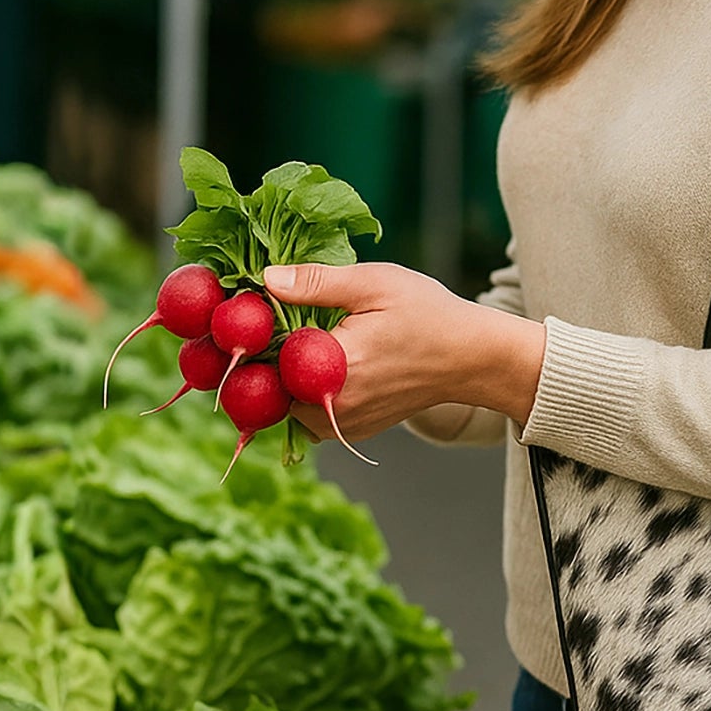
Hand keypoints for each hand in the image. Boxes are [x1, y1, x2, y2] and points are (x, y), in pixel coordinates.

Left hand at [261, 262, 545, 445]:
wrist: (472, 358)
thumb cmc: (428, 314)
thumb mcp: (374, 283)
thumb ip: (316, 283)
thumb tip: (264, 280)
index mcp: (334, 365)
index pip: (262, 361)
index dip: (245, 338)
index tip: (238, 317)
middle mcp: (333, 404)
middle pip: (267, 389)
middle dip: (258, 361)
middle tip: (258, 329)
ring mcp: (342, 423)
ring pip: (284, 406)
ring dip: (280, 381)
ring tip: (287, 346)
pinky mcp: (353, 430)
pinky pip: (308, 418)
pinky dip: (303, 396)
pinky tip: (312, 366)